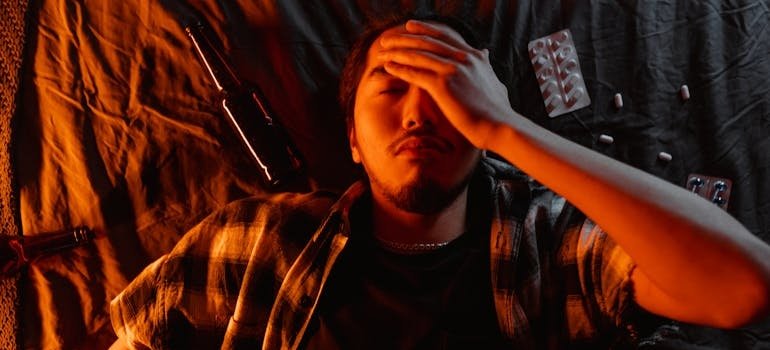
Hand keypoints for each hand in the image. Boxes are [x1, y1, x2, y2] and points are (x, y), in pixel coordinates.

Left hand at [378, 20, 514, 148]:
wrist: (499, 126)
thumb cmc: (497, 111)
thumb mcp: (494, 80)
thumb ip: (486, 66)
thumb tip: (486, 52)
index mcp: (474, 57)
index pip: (445, 37)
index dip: (425, 30)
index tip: (410, 26)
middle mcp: (464, 59)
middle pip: (427, 42)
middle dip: (405, 38)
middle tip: (388, 37)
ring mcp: (453, 70)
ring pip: (419, 55)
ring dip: (398, 51)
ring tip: (382, 50)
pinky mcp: (444, 85)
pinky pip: (416, 73)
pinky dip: (400, 69)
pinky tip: (389, 66)